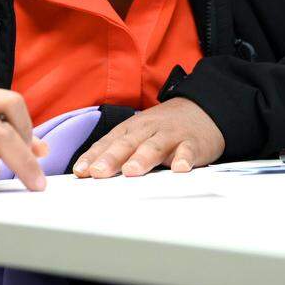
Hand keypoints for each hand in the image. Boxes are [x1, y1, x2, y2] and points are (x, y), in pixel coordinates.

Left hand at [73, 98, 224, 178]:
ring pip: (154, 146)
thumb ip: (119, 152)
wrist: (203, 110)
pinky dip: (183, 159)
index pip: (109, 143)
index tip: (80, 171)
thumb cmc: (164, 128)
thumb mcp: (139, 134)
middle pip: (127, 143)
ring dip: (142, 158)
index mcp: (132, 129)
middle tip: (98, 172)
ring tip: (131, 171)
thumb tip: (91, 174)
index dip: (94, 156)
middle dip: (111, 158)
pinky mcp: (193, 143)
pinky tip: (179, 168)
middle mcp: (148, 130)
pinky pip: (188, 151)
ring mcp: (171, 135)